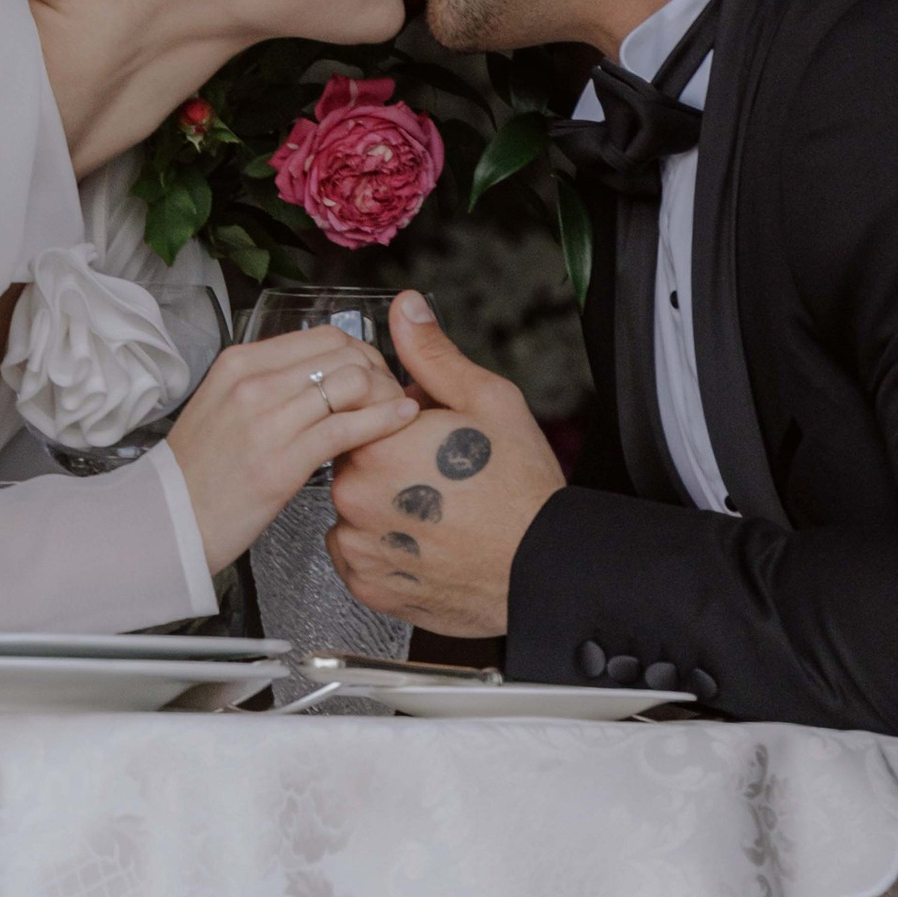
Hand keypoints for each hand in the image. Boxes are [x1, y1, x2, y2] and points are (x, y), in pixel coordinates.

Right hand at [166, 327, 420, 573]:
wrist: (172, 521)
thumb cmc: (201, 470)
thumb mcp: (223, 404)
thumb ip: (267, 381)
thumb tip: (318, 370)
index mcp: (240, 362)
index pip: (322, 335)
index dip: (359, 350)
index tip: (373, 372)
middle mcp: (254, 381)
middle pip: (342, 352)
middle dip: (378, 369)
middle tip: (390, 393)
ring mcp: (267, 420)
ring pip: (350, 382)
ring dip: (383, 394)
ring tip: (396, 411)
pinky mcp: (283, 461)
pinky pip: (347, 428)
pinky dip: (383, 420)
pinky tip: (402, 420)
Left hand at [325, 293, 563, 636]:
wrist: (543, 570)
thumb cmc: (520, 490)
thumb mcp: (486, 400)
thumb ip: (431, 353)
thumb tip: (404, 308)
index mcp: (377, 444)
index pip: (360, 411)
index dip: (398, 416)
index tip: (429, 430)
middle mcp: (356, 497)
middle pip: (356, 458)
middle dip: (390, 458)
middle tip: (440, 471)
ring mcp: (360, 547)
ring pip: (355, 507)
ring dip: (383, 504)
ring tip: (437, 509)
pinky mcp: (369, 588)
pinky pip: (358, 554)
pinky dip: (383, 546)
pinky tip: (423, 540)